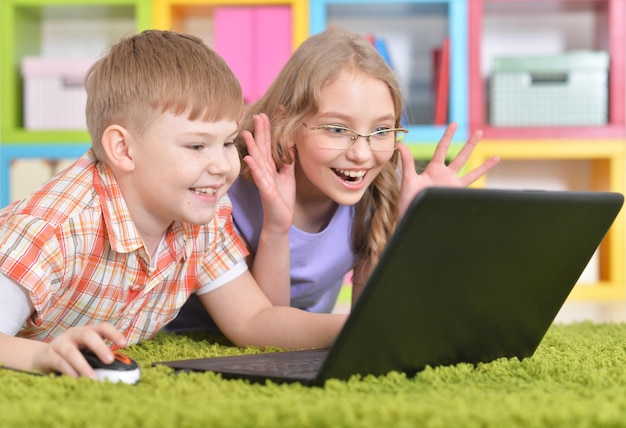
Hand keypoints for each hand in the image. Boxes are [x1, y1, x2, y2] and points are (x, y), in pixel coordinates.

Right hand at [31, 323, 126, 377]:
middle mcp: (74, 334)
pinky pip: (59, 362)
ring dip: (83, 365)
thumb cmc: (73, 355)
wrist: (43, 357)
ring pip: (71, 352)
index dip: (114, 334)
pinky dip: (69, 371)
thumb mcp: (86, 352)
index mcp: (87, 331)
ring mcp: (59, 343)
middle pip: (87, 335)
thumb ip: (100, 357)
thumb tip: (121, 368)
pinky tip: (77, 379)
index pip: (102, 327)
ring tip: (93, 378)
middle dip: (100, 347)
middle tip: (109, 360)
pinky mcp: (48, 355)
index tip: (124, 344)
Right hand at [241, 113, 295, 233]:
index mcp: (270, 167)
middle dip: (260, 132)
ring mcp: (263, 181)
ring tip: (247, 132)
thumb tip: (291, 146)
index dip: (268, 130)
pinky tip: (249, 159)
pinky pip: (259, 178)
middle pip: (261, 148)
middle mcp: (264, 171)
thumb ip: (288, 161)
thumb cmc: (282, 199)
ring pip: (257, 161)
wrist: (280, 219)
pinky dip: (254, 168)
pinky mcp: (266, 192)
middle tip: (258, 114)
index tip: (269, 114)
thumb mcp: (288, 176)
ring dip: (252, 147)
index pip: (268, 145)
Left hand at [396, 122, 499, 216]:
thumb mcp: (408, 179)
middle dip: (470, 144)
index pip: (442, 149)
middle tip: (479, 131)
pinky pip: (471, 189)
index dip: (448, 136)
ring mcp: (453, 186)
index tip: (454, 124)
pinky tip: (490, 186)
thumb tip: (400, 144)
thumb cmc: (408, 200)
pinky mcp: (456, 196)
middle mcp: (446, 176)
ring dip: (484, 166)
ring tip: (498, 157)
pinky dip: (481, 185)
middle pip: (461, 156)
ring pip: (472, 173)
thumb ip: (407, 162)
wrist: (413, 217)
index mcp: (434, 169)